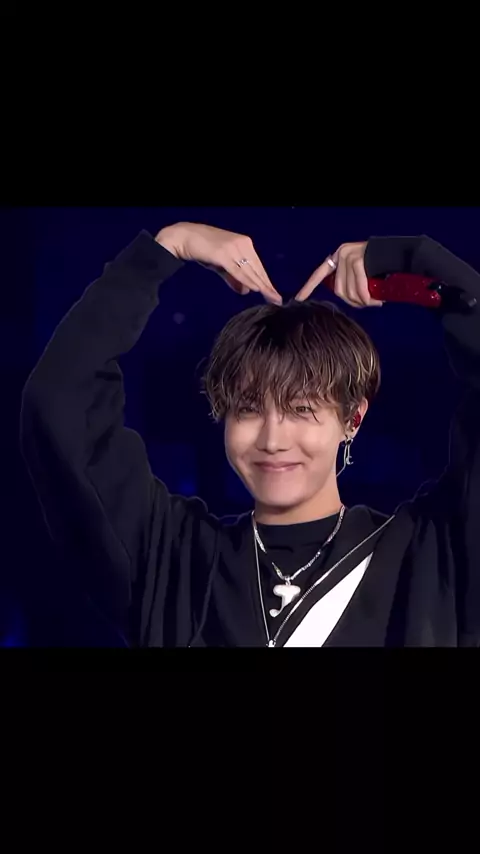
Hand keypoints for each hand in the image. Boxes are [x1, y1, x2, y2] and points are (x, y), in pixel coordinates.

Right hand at [156, 222, 281, 304]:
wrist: (184, 237)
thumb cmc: (203, 250)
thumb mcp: (222, 266)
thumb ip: (234, 278)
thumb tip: (246, 292)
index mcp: (245, 244)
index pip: (258, 266)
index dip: (266, 281)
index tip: (274, 295)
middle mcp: (242, 244)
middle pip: (257, 269)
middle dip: (267, 286)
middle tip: (277, 300)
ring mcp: (233, 248)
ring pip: (250, 270)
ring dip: (261, 285)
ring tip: (270, 297)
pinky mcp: (223, 253)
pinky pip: (238, 270)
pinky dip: (247, 280)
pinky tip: (256, 288)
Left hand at [295, 242, 382, 307]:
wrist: (397, 251)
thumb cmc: (381, 264)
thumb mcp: (361, 271)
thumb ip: (349, 281)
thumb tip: (347, 299)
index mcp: (337, 257)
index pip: (318, 274)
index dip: (308, 287)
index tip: (298, 299)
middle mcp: (340, 254)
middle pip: (338, 290)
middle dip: (353, 302)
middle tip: (367, 304)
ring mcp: (348, 256)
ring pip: (349, 291)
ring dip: (362, 302)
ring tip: (374, 302)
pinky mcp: (358, 260)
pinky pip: (359, 288)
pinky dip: (367, 298)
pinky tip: (376, 301)